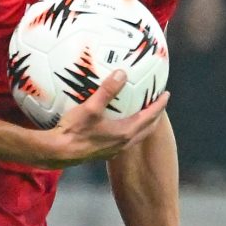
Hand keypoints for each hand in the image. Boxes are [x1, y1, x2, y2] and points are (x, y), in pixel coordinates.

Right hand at [38, 70, 169, 167]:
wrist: (58, 152)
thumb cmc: (74, 131)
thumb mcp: (91, 107)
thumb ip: (107, 90)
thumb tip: (122, 73)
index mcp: (125, 132)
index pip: (150, 116)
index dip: (159, 105)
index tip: (166, 94)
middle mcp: (123, 143)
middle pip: (147, 128)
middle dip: (155, 115)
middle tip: (159, 103)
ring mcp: (114, 149)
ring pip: (136, 135)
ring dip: (143, 123)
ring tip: (143, 112)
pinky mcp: (104, 152)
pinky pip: (124, 139)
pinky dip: (129, 129)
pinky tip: (119, 123)